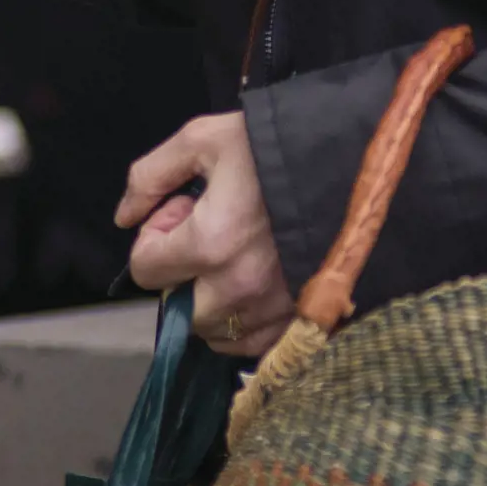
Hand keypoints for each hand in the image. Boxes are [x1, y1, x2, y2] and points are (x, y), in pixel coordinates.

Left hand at [119, 112, 295, 356]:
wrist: (361, 165)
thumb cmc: (278, 147)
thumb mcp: (204, 139)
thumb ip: (150, 176)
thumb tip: (124, 217)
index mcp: (210, 243)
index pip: (146, 270)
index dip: (154, 239)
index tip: (181, 214)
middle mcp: (240, 287)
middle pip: (181, 310)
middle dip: (181, 277)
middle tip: (208, 238)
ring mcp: (276, 310)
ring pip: (219, 333)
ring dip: (214, 303)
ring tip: (236, 260)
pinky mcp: (304, 322)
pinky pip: (258, 346)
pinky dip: (247, 324)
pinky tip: (257, 287)